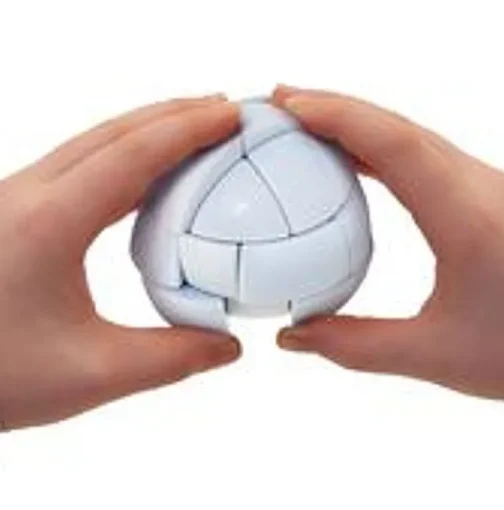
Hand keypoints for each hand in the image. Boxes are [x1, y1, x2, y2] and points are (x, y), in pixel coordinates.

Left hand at [0, 95, 240, 429]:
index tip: (231, 117)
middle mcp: (29, 195)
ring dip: (151, 128)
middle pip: (115, 132)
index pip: (134, 155)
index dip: (190, 130)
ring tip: (197, 128)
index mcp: (49, 223)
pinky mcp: (18, 209)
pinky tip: (150, 172)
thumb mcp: (90, 374)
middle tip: (226, 112)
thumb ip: (170, 359)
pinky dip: (127, 155)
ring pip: (96, 141)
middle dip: (177, 115)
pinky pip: (83, 164)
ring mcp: (18, 197)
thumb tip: (227, 346)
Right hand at [274, 85, 503, 398]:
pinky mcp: (479, 193)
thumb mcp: (440, 356)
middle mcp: (479, 187)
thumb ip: (359, 347)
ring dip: (354, 121)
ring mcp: (481, 185)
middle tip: (278, 103)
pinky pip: (418, 155)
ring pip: (409, 135)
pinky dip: (374, 146)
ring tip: (302, 121)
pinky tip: (348, 158)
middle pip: (398, 126)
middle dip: (334, 107)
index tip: (289, 107)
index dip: (340, 118)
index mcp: (470, 219)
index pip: (398, 147)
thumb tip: (294, 335)